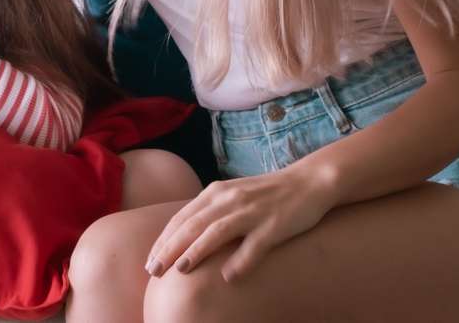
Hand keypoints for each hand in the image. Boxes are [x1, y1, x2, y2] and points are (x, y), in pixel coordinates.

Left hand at [146, 165, 335, 283]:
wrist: (308, 182)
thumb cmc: (266, 194)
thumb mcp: (231, 196)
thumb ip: (209, 212)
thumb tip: (183, 237)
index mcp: (217, 192)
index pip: (182, 218)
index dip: (164, 239)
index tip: (149, 260)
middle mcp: (230, 199)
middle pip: (193, 225)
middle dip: (170, 248)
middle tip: (153, 270)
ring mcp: (252, 211)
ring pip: (217, 231)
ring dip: (197, 251)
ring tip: (181, 269)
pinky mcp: (274, 225)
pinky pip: (255, 245)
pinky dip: (241, 261)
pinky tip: (229, 277)